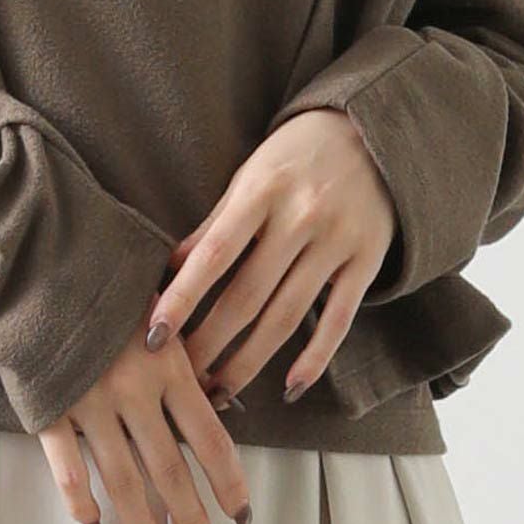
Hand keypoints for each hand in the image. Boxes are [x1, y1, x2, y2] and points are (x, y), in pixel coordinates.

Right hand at [36, 292, 252, 523]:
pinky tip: (92, 520)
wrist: (40, 258)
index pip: (211, 438)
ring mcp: (91, 403)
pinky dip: (80, 500)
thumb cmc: (103, 271)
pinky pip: (67, 468)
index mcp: (168, 362)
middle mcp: (135, 390)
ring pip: (124, 481)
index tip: (241, 514)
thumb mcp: (157, 296)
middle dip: (191, 519)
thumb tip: (211, 386)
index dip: (229, 483)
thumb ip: (181, 341)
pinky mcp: (51, 408)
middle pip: (171, 471)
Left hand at [150, 107, 397, 408]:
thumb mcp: (249, 175)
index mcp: (263, 190)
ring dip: (249, 362)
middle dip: (209, 344)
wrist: (369, 132)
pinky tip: (289, 388)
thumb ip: (214, 223)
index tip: (153, 336)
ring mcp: (337, 241)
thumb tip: (168, 269)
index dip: (182, 298)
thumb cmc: (294, 154)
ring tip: (218, 392)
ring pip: (287, 316)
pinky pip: (338, 320)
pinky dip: (315, 358)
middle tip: (180, 382)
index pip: (214, 254)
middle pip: (247, 295)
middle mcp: (301, 217)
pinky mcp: (367, 262)